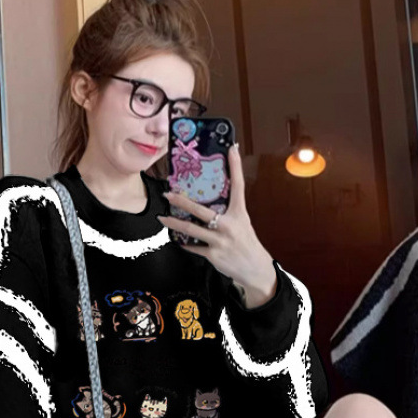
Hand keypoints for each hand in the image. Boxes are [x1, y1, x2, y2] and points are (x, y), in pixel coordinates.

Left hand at [157, 144, 275, 295]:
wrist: (255, 269)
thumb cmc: (246, 244)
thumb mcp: (242, 223)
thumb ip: (228, 212)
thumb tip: (211, 200)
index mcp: (239, 213)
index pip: (238, 185)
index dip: (235, 166)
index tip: (231, 149)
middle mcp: (229, 225)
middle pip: (201, 210)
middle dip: (182, 201)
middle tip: (168, 194)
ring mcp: (220, 240)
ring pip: (191, 230)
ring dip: (174, 224)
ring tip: (162, 218)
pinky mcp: (214, 255)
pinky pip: (194, 247)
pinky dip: (185, 244)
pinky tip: (177, 240)